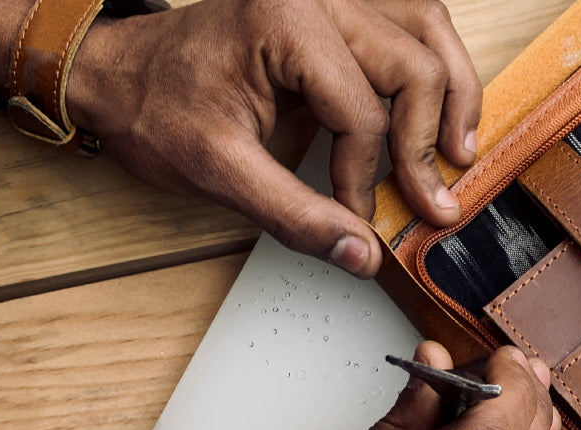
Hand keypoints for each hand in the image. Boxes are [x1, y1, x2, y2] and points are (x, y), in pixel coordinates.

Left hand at [0, 0, 481, 277]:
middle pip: (414, 63)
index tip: (359, 216)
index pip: (361, 110)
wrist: (121, 75)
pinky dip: (434, 64)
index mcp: (282, 21)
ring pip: (429, 27)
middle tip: (434, 197)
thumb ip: (294, 216)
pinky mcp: (336, 6)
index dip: (367, 174)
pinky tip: (439, 105)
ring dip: (454, 91)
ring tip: (458, 150)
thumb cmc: (157, 109)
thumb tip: (362, 254)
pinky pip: (411, 20)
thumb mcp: (216, 172)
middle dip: (426, 139)